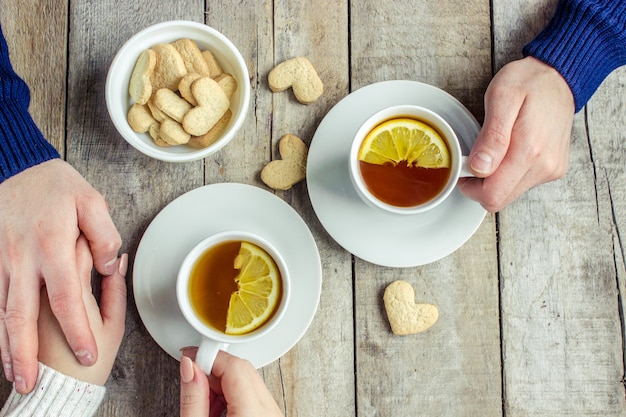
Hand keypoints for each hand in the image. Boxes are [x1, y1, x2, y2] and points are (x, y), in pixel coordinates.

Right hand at [0, 159, 121, 392]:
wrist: (16, 170)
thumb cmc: (56, 186)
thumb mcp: (91, 202)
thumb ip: (104, 237)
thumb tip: (111, 268)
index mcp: (52, 247)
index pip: (66, 299)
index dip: (76, 331)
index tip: (87, 354)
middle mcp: (23, 261)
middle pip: (21, 318)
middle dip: (26, 356)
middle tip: (32, 386)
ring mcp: (5, 264)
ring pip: (2, 314)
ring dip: (6, 348)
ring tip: (15, 377)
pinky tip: (3, 346)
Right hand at [180, 349, 283, 416]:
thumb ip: (193, 399)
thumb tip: (189, 367)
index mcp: (253, 413)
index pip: (233, 365)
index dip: (209, 357)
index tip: (190, 356)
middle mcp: (269, 411)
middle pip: (242, 370)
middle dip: (213, 372)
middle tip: (193, 384)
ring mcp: (273, 414)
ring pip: (247, 381)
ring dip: (222, 386)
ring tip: (206, 408)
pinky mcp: (271, 416)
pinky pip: (253, 395)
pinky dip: (233, 397)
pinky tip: (218, 413)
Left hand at [457, 56, 574, 211]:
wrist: (558, 76)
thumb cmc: (528, 82)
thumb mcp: (501, 97)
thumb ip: (491, 136)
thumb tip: (480, 168)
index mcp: (529, 150)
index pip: (492, 195)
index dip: (470, 186)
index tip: (464, 166)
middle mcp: (544, 165)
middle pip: (500, 199)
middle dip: (480, 185)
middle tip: (476, 158)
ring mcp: (551, 169)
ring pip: (510, 194)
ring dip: (494, 180)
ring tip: (495, 150)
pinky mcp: (554, 169)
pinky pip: (522, 184)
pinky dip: (509, 174)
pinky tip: (509, 152)